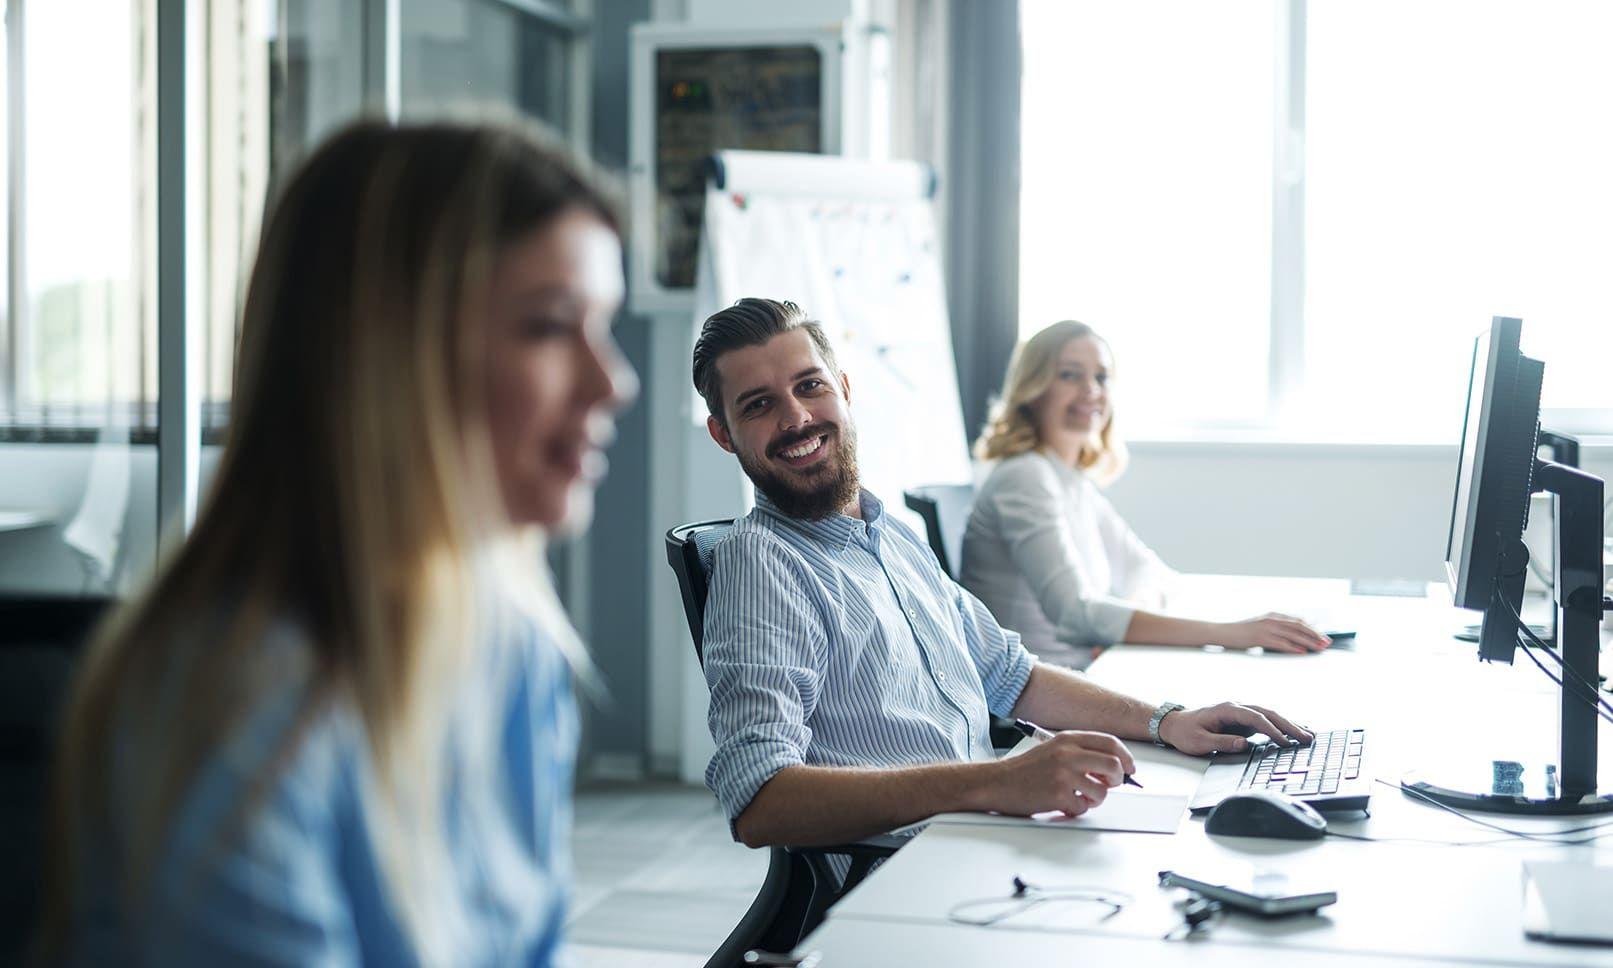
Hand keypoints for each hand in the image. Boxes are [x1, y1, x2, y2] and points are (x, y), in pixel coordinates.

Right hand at [978, 731, 1135, 817]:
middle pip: (1113, 765)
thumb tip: (1111, 765)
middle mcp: (1067, 754)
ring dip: (1095, 798)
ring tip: (1079, 797)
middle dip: (1117, 779)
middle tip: (1109, 785)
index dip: (1125, 757)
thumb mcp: (1053, 749)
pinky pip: (1083, 807)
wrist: (997, 782)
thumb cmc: (1025, 769)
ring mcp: (1063, 774)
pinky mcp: (1058, 795)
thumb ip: (1080, 753)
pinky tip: (1064, 804)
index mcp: (1068, 739)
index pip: (1110, 742)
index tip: (1128, 768)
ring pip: (1101, 791)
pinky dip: (1077, 809)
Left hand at [1157, 702, 1313, 755]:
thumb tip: (1245, 744)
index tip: (1286, 742)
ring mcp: (1240, 713)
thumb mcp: (1200, 741)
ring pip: (1269, 716)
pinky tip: (1293, 733)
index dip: (1272, 730)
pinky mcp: (1242, 721)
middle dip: (1289, 725)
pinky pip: (1265, 722)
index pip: (1256, 718)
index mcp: (1227, 709)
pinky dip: (1280, 727)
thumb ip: (1223, 742)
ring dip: (1288, 725)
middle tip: (1307, 738)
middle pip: (1268, 714)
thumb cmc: (1186, 733)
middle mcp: (1237, 708)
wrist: (1175, 724)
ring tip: (1308, 736)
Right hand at [1215, 614, 1329, 653]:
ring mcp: (1266, 628)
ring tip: (1319, 648)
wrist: (1221, 632)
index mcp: (1273, 616)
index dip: (1312, 629)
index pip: (1298, 622)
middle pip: (1299, 626)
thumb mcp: (1259, 628)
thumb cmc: (1240, 633)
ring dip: (1308, 641)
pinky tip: (1301, 652)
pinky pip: (1280, 643)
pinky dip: (1292, 647)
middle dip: (1315, 635)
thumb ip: (1274, 631)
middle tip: (1326, 643)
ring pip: (1293, 634)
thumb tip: (1292, 641)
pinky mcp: (1260, 637)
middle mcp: (1271, 619)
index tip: (1322, 637)